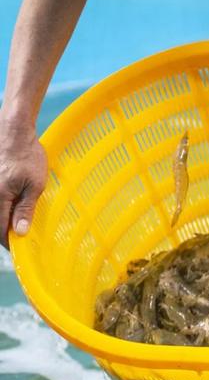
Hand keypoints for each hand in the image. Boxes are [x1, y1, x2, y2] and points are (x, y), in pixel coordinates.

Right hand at [0, 118, 47, 248]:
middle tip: (19, 233)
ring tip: (16, 217)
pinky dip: (2, 204)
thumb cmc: (27, 155)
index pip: (0, 230)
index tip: (19, 247)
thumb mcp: (34, 184)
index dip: (9, 241)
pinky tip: (11, 203)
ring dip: (4, 215)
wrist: (14, 131)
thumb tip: (20, 233)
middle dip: (5, 228)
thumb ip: (26, 209)